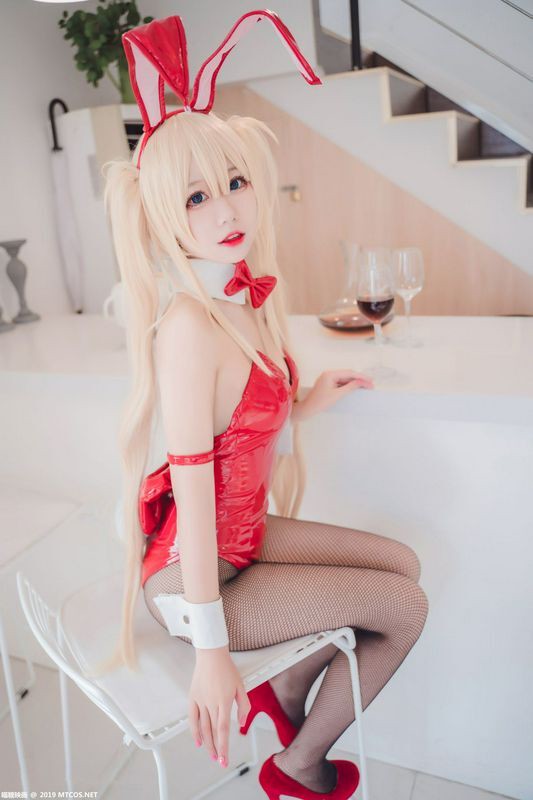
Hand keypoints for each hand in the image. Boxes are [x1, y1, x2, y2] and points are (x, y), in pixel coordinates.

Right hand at [188, 649, 250, 767]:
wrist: (211, 655)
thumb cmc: (227, 668)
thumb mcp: (241, 686)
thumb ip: (244, 706)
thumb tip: (241, 723)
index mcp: (224, 701)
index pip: (223, 729)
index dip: (224, 746)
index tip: (224, 759)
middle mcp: (211, 703)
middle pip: (213, 732)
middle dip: (217, 748)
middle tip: (219, 760)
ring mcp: (201, 701)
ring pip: (203, 727)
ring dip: (207, 743)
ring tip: (211, 754)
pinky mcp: (193, 698)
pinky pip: (192, 718)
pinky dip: (194, 731)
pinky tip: (198, 741)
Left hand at [299, 369, 373, 418]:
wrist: (308, 408)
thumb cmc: (320, 402)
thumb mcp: (338, 394)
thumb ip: (350, 387)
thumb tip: (361, 382)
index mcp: (330, 374)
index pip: (349, 373)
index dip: (361, 377)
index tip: (370, 380)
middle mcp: (328, 374)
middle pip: (348, 374)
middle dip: (359, 379)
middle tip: (370, 384)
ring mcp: (328, 378)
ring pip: (345, 378)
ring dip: (354, 382)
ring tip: (365, 386)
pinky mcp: (328, 384)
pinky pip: (340, 382)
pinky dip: (348, 385)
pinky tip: (355, 388)